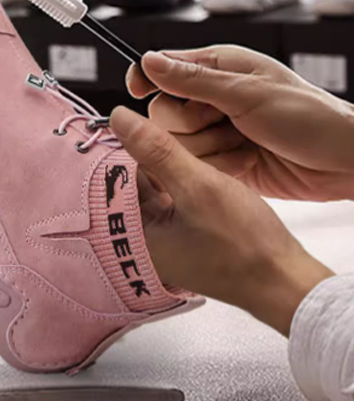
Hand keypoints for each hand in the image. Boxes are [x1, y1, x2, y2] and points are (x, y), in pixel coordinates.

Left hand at [110, 106, 333, 335]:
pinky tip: (211, 166)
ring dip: (177, 166)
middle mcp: (139, 240)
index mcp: (128, 235)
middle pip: (136, 181)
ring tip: (204, 147)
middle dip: (160, 155)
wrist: (285, 282)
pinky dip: (189, 182)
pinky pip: (176, 200)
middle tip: (188, 134)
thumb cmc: (243, 243)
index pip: (116, 176)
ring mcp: (163, 240)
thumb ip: (156, 151)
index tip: (159, 125)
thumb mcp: (198, 187)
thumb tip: (118, 118)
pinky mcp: (184, 237)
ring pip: (158, 187)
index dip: (136, 145)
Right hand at [126, 46, 353, 200]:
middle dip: (188, 124)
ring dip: (208, 149)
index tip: (137, 93)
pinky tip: (245, 162)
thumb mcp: (246, 94)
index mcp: (218, 68)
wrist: (342, 162)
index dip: (146, 80)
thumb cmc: (308, 117)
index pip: (162, 68)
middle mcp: (213, 98)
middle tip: (223, 124)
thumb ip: (192, 80)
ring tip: (243, 144)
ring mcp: (217, 130)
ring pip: (176, 143)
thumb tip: (148, 61)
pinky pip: (195, 166)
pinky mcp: (222, 160)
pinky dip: (217, 167)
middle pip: (163, 112)